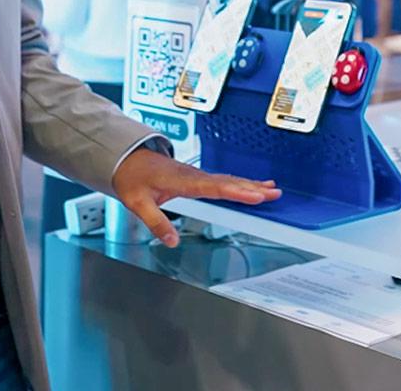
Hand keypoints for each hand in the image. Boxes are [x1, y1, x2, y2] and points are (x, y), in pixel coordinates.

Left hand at [111, 148, 279, 246]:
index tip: (254, 195)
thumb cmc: (132, 177)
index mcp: (181, 180)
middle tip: (274, 193)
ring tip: (271, 189)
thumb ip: (155, 222)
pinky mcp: (196, 177)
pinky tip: (250, 185)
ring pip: (228, 179)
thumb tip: (172, 241)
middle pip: (227, 182)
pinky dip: (239, 183)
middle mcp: (193, 175)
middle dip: (252, 187)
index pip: (213, 187)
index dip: (235, 191)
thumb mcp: (137, 203)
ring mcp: (196, 175)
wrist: (126, 158)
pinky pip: (222, 180)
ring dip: (250, 184)